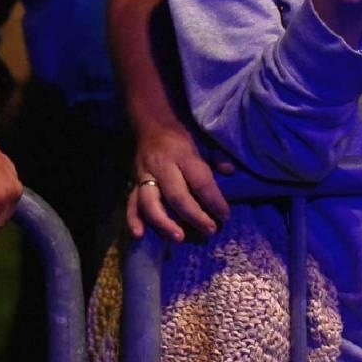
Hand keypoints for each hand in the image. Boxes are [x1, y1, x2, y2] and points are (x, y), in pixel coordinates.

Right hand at [126, 123, 232, 240]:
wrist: (150, 124)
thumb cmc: (180, 137)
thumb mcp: (201, 141)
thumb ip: (215, 159)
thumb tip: (230, 173)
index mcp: (183, 155)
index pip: (200, 182)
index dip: (214, 201)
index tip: (225, 215)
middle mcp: (162, 167)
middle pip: (177, 195)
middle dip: (194, 216)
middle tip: (210, 230)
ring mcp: (145, 176)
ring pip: (151, 203)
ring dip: (164, 223)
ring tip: (179, 237)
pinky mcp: (133, 183)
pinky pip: (131, 203)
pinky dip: (133, 220)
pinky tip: (140, 235)